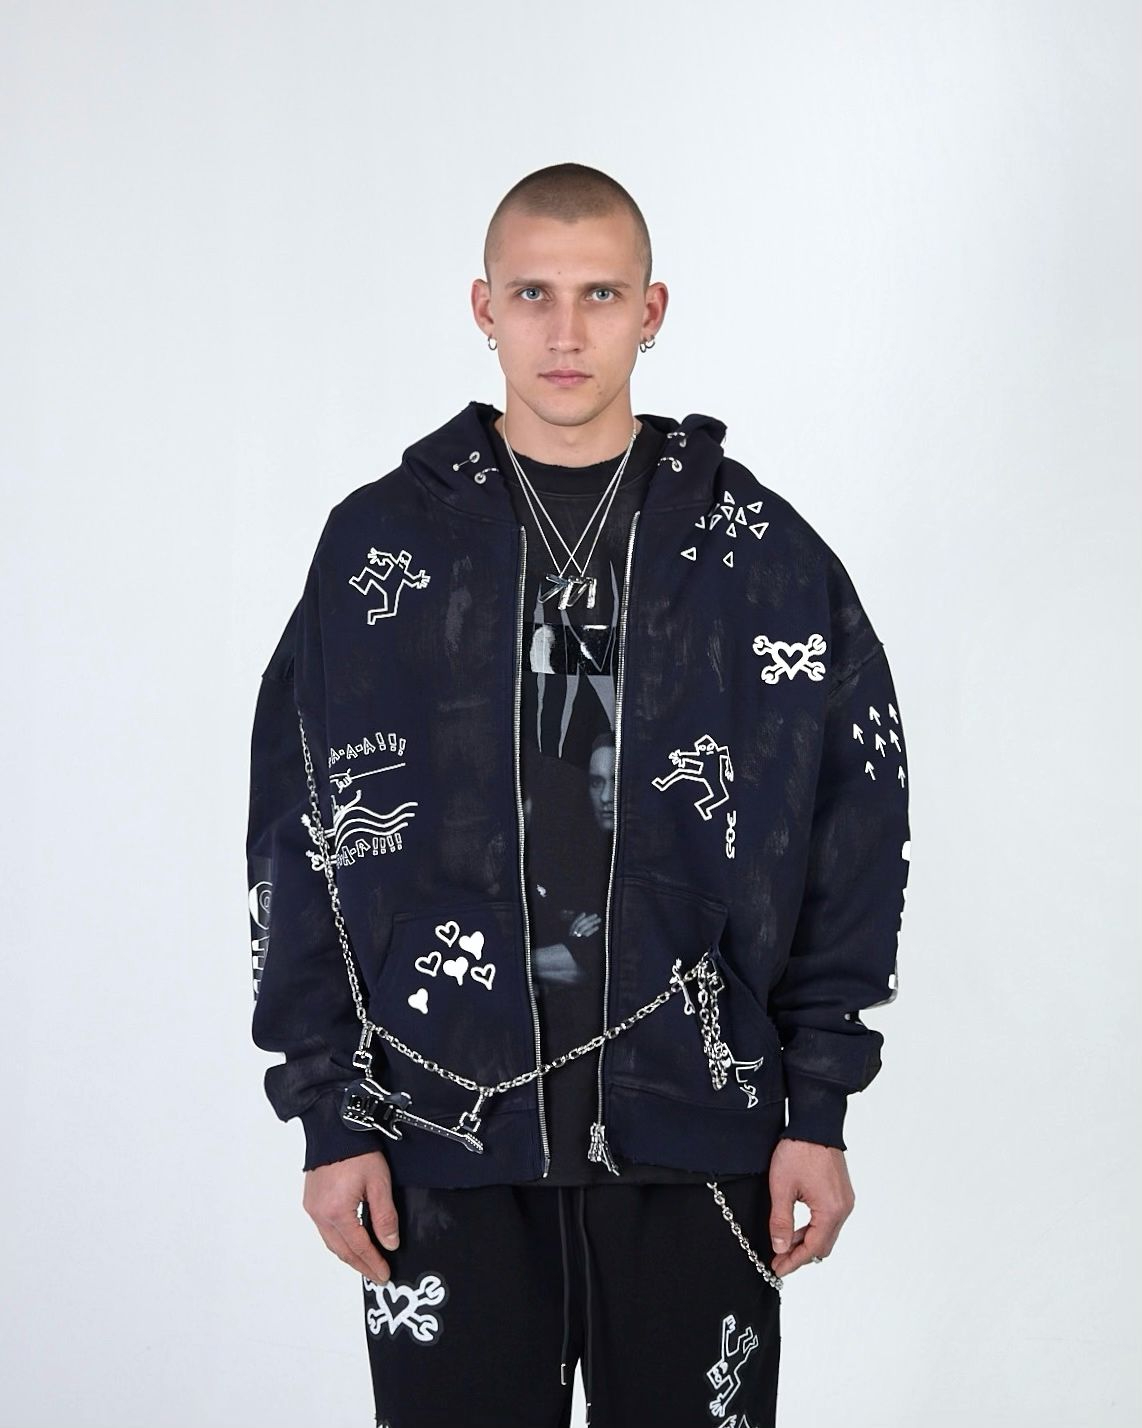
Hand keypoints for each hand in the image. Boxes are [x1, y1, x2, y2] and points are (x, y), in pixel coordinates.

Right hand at [302, 1150, 399, 1282]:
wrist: (335, 1127)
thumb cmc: (357, 1150)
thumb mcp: (379, 1182)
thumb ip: (385, 1216)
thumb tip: (390, 1243)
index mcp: (337, 1212)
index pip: (359, 1247)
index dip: (373, 1263)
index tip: (384, 1274)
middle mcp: (320, 1214)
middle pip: (342, 1250)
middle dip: (361, 1265)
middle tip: (376, 1275)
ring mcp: (313, 1208)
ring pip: (332, 1242)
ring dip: (348, 1255)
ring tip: (364, 1262)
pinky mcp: (311, 1201)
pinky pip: (324, 1230)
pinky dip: (338, 1240)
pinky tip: (349, 1241)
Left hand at [767, 1138, 854, 1276]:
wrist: (815, 1123)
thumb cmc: (798, 1151)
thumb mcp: (782, 1187)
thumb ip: (781, 1220)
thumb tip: (780, 1247)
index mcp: (831, 1210)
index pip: (813, 1248)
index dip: (794, 1261)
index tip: (777, 1269)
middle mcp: (843, 1208)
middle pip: (823, 1245)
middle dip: (800, 1255)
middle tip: (778, 1260)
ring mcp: (845, 1200)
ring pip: (827, 1233)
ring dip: (807, 1242)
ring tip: (783, 1246)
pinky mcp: (841, 1192)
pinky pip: (829, 1219)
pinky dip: (814, 1228)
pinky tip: (797, 1228)